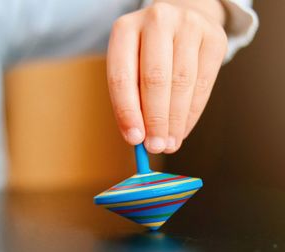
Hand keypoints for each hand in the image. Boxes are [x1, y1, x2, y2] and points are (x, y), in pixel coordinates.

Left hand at [107, 0, 226, 152]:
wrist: (181, 20)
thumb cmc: (148, 52)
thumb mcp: (130, 65)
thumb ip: (131, 97)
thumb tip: (138, 138)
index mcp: (125, 29)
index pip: (121, 76)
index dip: (127, 111)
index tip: (134, 139)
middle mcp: (156, 20)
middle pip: (155, 79)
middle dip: (155, 120)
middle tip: (155, 147)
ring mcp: (188, 25)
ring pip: (182, 82)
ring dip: (175, 120)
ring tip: (169, 143)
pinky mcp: (214, 37)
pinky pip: (204, 83)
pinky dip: (192, 112)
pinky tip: (183, 129)